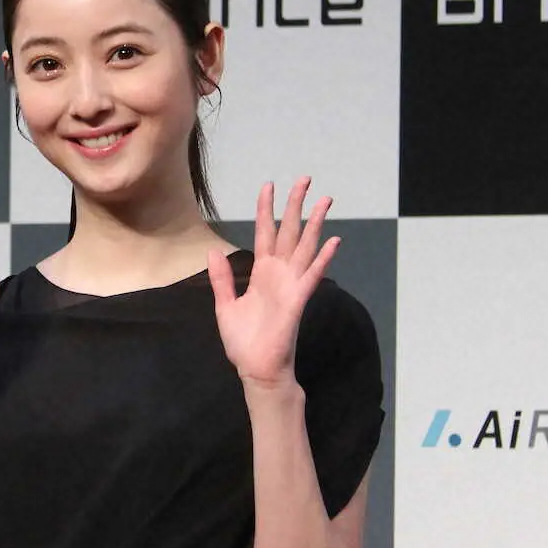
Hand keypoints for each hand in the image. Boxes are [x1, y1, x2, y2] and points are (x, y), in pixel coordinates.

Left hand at [207, 177, 338, 387]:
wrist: (255, 368)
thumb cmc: (243, 342)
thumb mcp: (225, 306)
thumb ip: (221, 279)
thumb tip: (213, 252)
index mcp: (261, 273)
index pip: (265, 233)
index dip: (266, 209)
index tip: (269, 186)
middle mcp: (279, 273)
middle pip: (289, 231)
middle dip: (296, 205)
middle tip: (304, 178)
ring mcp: (291, 285)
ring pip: (305, 246)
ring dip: (316, 223)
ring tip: (326, 199)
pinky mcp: (298, 299)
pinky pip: (312, 275)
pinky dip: (323, 259)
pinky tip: (334, 241)